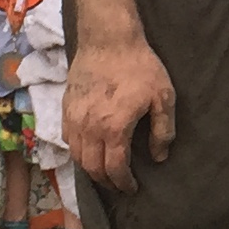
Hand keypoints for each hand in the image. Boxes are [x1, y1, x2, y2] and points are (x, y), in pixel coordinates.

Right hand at [66, 30, 175, 191]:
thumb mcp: (163, 97)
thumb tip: (159, 157)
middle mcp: (89, 128)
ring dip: (90, 168)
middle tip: (118, 185)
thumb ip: (163, 131)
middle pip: (91, 168)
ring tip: (104, 171)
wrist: (108, 39)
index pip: (114, 168)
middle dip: (106, 181)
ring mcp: (73, 118)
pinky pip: (67, 138)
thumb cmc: (140, 67)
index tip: (132, 188)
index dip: (123, 183)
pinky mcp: (65, 107)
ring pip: (76, 156)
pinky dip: (77, 151)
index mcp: (114, 129)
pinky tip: (89, 149)